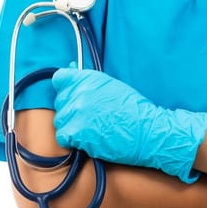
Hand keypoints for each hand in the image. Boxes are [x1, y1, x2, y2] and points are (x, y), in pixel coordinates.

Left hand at [51, 67, 206, 183]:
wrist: (147, 131)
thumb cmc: (133, 109)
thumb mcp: (111, 86)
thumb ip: (88, 80)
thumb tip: (71, 67)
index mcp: (88, 78)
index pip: (59, 78)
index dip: (65, 87)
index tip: (71, 95)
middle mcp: (79, 93)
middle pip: (59, 102)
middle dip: (70, 109)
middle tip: (88, 116)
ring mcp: (76, 113)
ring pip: (60, 120)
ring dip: (71, 125)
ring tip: (91, 128)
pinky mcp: (76, 133)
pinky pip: (63, 137)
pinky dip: (72, 140)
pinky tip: (87, 139)